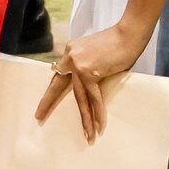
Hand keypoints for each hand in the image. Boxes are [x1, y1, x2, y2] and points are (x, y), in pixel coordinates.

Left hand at [36, 13, 151, 141]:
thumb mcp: (94, 51)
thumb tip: (87, 80)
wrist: (130, 33)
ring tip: (87, 134)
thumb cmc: (117, 42)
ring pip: (79, 97)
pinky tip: (99, 126)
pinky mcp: (89, 72)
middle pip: (59, 85)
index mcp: (70, 51)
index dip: (53, 89)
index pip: (59, 73)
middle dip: (48, 102)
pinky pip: (93, 97)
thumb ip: (86, 63)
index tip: (44, 101)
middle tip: (39, 116)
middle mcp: (70, 57)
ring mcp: (78, 64)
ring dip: (84, 118)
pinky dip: (97, 112)